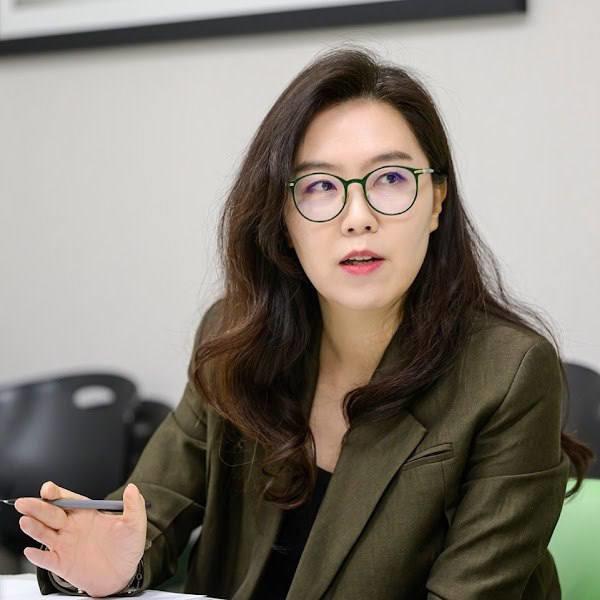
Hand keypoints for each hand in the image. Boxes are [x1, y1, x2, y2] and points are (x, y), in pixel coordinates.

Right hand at [15, 481, 146, 597]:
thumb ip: (134, 505)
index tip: (48, 489)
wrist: (124, 575)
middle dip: (37, 507)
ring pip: (44, 533)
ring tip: (25, 521)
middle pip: (50, 514)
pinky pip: (46, 560)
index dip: (56, 493)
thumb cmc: (128, 547)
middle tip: (24, 503)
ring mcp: (66, 545)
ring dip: (34, 528)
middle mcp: (73, 527)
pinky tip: (30, 551)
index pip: (68, 499)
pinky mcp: (63, 564)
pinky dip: (38, 557)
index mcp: (87, 513)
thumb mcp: (135, 524)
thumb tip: (132, 488)